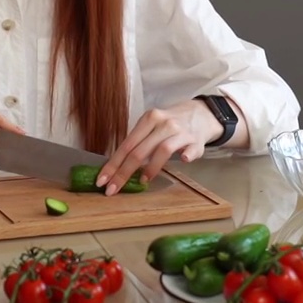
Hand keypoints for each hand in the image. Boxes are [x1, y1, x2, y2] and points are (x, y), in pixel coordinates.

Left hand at [93, 99, 222, 195]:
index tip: (102, 181)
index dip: (113, 165)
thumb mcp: (152, 127)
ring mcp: (181, 132)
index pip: (126, 145)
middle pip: (139, 150)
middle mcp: (163, 123)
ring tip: (142, 181)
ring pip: (163, 150)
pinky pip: (191, 150)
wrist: (200, 114)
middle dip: (123, 172)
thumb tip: (116, 168)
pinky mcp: (197, 141)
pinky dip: (187, 156)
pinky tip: (184, 161)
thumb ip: (138, 144)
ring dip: (151, 168)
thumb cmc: (170, 124)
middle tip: (113, 189)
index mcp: (149, 119)